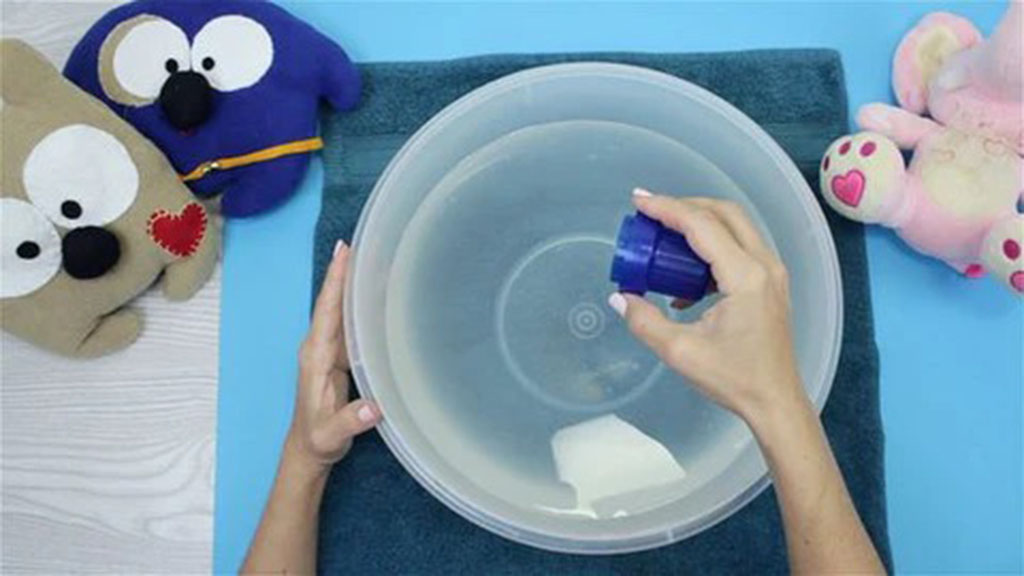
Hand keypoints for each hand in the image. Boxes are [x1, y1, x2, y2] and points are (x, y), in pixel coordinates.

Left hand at [284, 241, 379, 476]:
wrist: (309, 448)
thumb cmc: (319, 439)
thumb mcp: (332, 434)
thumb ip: (351, 421)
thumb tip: (374, 407)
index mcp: (315, 356)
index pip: (327, 311)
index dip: (336, 281)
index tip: (345, 252)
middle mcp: (320, 346)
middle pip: (334, 302)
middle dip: (347, 272)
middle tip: (368, 242)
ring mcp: (330, 350)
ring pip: (343, 310)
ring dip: (357, 285)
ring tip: (378, 258)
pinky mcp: (340, 356)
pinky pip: (351, 323)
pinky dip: (363, 304)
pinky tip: (378, 292)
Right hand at [609, 190, 806, 424]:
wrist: (776, 402)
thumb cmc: (734, 379)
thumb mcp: (680, 352)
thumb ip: (645, 321)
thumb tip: (621, 297)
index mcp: (745, 276)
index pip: (702, 226)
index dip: (667, 208)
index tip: (638, 201)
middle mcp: (764, 265)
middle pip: (724, 213)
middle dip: (685, 205)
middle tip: (651, 211)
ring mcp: (772, 273)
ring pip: (735, 227)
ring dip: (700, 223)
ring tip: (665, 235)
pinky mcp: (770, 284)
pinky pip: (740, 248)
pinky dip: (711, 246)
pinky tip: (685, 277)